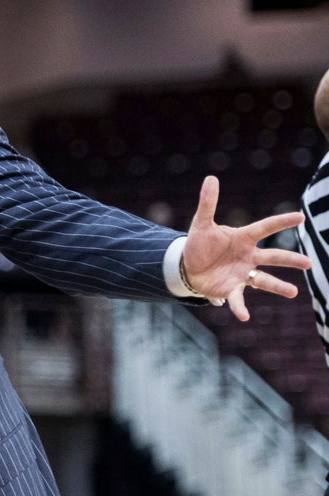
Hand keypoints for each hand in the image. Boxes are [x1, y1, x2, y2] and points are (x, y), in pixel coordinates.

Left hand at [181, 175, 310, 320]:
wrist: (187, 267)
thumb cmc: (199, 244)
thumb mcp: (201, 224)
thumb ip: (208, 203)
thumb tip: (210, 178)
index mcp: (243, 238)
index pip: (265, 228)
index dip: (281, 222)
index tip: (300, 217)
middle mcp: (248, 257)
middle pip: (273, 257)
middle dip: (290, 260)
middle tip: (308, 263)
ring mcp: (241, 274)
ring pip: (264, 280)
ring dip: (278, 287)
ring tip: (293, 293)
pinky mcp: (231, 289)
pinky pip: (238, 299)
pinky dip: (240, 308)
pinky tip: (244, 317)